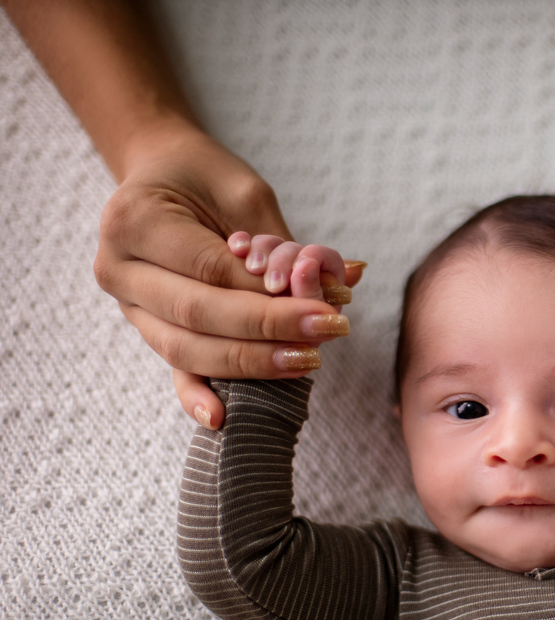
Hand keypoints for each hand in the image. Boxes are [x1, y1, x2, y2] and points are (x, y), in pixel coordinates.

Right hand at [92, 124, 363, 428]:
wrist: (158, 176)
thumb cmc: (204, 178)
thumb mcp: (244, 193)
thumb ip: (283, 243)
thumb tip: (345, 279)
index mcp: (134, 222)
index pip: (210, 270)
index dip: (269, 291)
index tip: (329, 299)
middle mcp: (119, 269)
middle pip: (198, 314)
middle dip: (269, 329)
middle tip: (331, 330)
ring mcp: (129, 306)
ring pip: (187, 348)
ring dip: (251, 362)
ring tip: (309, 359)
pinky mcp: (147, 329)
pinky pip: (172, 367)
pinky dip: (196, 395)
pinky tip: (222, 419)